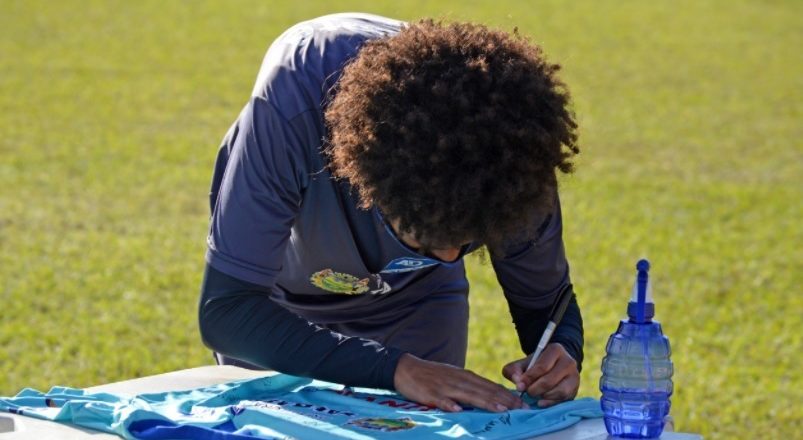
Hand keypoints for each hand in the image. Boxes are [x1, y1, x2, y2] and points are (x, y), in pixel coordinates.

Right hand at [394, 353, 526, 412]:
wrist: (407, 368)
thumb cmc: (433, 375)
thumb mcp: (455, 377)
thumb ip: (471, 386)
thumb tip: (491, 395)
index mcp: (466, 376)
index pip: (490, 386)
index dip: (507, 395)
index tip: (522, 403)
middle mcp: (459, 380)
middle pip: (484, 391)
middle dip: (504, 400)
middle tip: (520, 408)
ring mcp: (445, 386)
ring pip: (468, 395)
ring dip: (485, 402)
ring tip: (500, 409)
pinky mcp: (430, 393)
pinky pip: (441, 400)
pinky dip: (449, 404)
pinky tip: (457, 409)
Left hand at [502, 343, 578, 407]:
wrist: (553, 367)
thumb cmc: (535, 365)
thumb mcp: (522, 363)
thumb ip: (514, 370)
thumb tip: (518, 382)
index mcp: (555, 350)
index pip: (541, 367)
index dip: (529, 378)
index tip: (519, 386)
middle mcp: (568, 361)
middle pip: (549, 380)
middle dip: (535, 389)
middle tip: (527, 392)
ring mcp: (574, 376)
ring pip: (559, 391)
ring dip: (543, 396)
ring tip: (534, 395)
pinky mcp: (576, 389)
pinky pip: (564, 399)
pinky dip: (551, 403)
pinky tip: (541, 402)